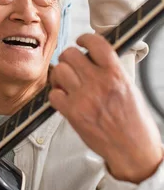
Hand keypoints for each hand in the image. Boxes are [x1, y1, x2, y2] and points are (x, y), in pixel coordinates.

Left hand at [49, 34, 162, 183]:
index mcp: (116, 74)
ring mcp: (84, 98)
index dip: (85, 38)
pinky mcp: (73, 113)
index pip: (96, 43)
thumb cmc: (134, 123)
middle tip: (72, 65)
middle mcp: (99, 83)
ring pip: (59, 71)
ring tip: (66, 82)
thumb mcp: (130, 88)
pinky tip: (65, 99)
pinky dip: (57, 95)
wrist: (133, 150)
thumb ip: (112, 71)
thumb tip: (95, 58)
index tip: (81, 41)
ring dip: (60, 75)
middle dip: (69, 58)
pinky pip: (53, 94)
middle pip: (70, 54)